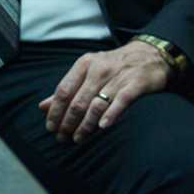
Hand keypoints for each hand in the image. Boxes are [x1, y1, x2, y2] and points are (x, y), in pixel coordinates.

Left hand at [39, 41, 170, 142]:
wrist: (151, 55)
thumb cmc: (114, 66)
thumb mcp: (88, 71)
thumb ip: (67, 89)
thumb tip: (43, 107)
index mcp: (83, 64)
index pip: (63, 90)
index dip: (55, 111)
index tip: (50, 127)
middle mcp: (98, 69)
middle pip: (78, 101)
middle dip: (68, 122)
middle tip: (62, 137)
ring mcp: (118, 76)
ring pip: (97, 104)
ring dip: (85, 124)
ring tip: (78, 138)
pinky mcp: (136, 84)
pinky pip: (121, 101)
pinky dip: (111, 114)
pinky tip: (102, 127)